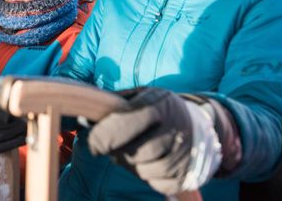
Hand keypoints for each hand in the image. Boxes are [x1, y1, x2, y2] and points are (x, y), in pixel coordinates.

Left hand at [87, 87, 221, 194]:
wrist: (198, 124)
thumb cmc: (157, 109)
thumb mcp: (138, 96)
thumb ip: (113, 106)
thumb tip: (83, 119)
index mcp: (158, 103)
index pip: (126, 122)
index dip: (105, 135)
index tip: (94, 143)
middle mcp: (176, 127)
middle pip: (137, 151)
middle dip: (119, 152)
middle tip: (114, 148)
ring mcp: (186, 152)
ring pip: (146, 170)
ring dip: (132, 166)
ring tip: (133, 154)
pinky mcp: (188, 173)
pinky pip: (159, 184)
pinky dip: (148, 177)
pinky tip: (148, 163)